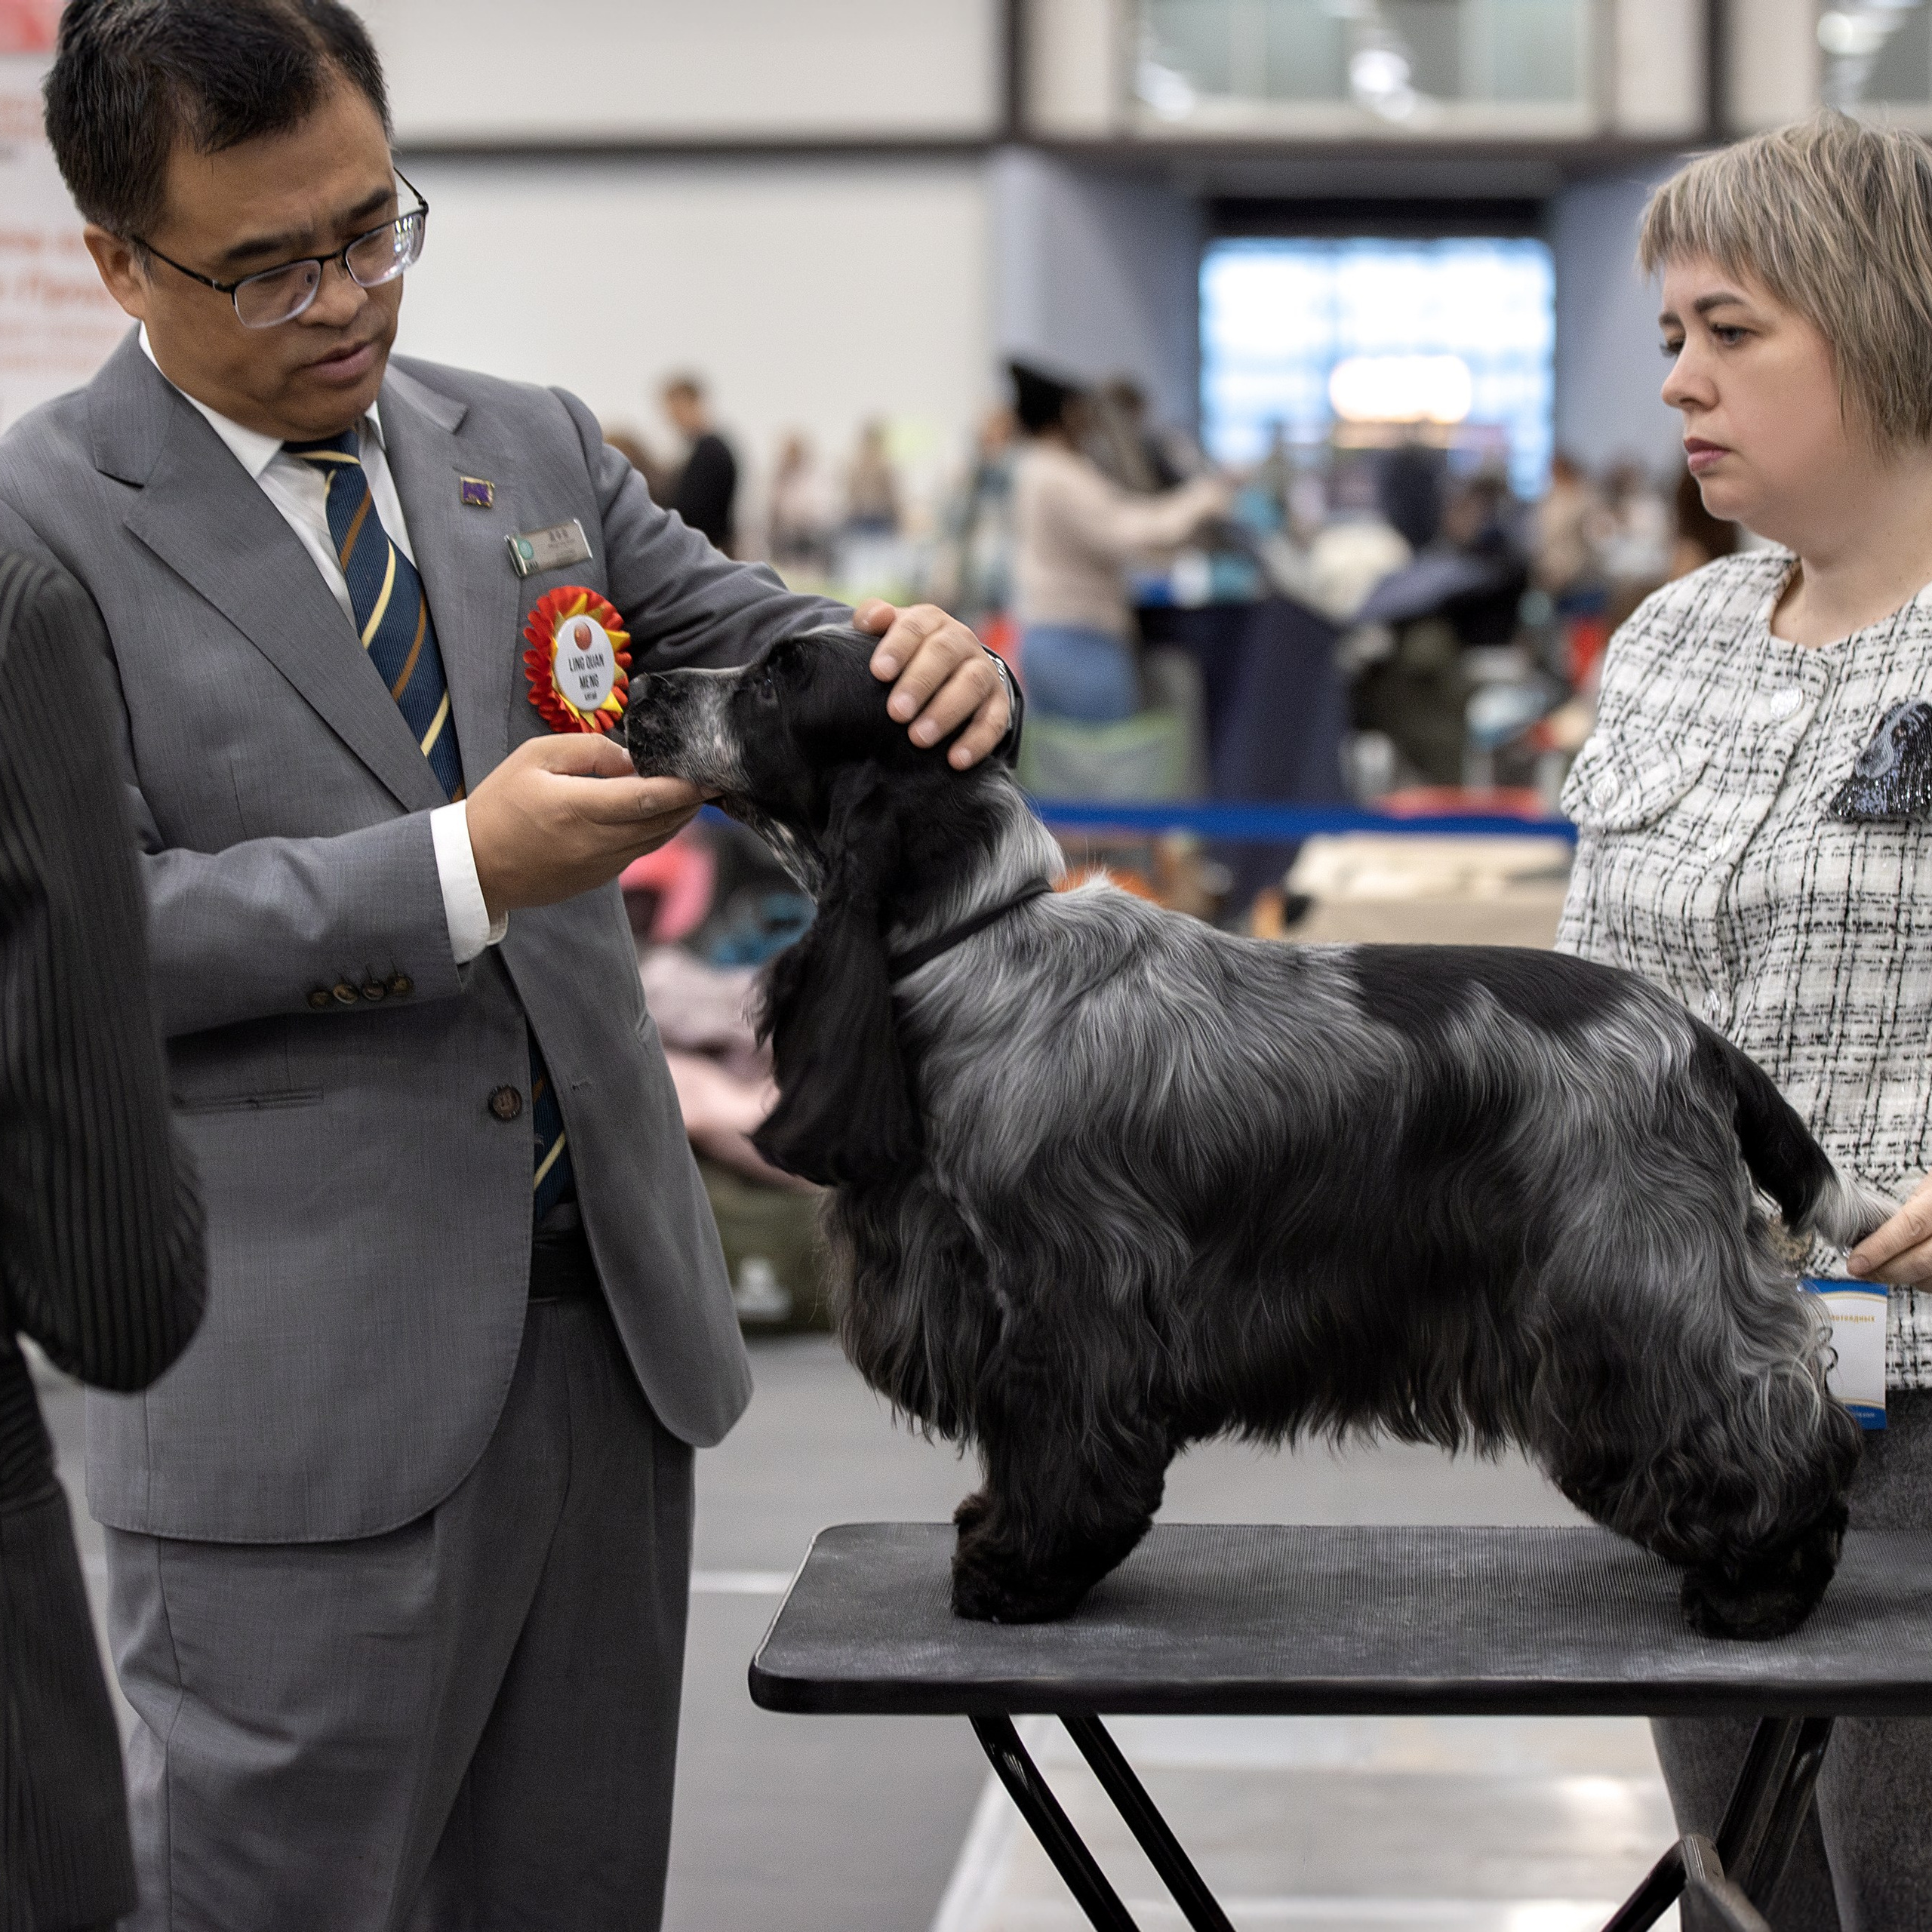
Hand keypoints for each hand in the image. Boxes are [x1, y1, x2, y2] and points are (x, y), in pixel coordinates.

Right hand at [466, 732, 709, 918]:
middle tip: (713, 777)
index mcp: (578, 808)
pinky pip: (639, 852)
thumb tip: (631, 758)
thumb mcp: (534, 758)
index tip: (709, 773)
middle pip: (661, 822)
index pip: (646, 798)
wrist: (475, 865)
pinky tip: (662, 813)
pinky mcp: (599, 878)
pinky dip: (657, 832)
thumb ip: (588, 750)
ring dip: (679, 818)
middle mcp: (595, 842)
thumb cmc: (500, 805)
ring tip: (695, 793)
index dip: (683, 787)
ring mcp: (600, 865)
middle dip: (691, 801)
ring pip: (656, 840)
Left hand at [853, 598, 1010, 769]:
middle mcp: (961, 641)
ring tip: (919, 738)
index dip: (898, 648)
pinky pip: (995, 720)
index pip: (916, 627)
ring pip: (972, 685)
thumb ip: (873, 619)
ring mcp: (983, 671)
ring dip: (946, 712)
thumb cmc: (908, 653)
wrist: (953, 669)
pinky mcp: (999, 702)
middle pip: (944, 654)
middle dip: (920, 683)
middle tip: (896, 712)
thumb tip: (877, 617)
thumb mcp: (888, 632)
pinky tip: (956, 760)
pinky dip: (977, 741)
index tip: (879, 672)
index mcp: (932, 621)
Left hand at [1847, 1172, 1931, 1283]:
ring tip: (1885, 1268)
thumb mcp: (1928, 1188)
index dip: (1880, 1249)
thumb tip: (1865, 1237)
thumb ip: (1902, 1213)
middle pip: (1922, 1261)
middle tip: (1862, 1270)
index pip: (1910, 1228)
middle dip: (1886, 1270)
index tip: (1856, 1262)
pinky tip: (1912, 1271)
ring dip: (1905, 1279)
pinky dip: (1924, 1281)